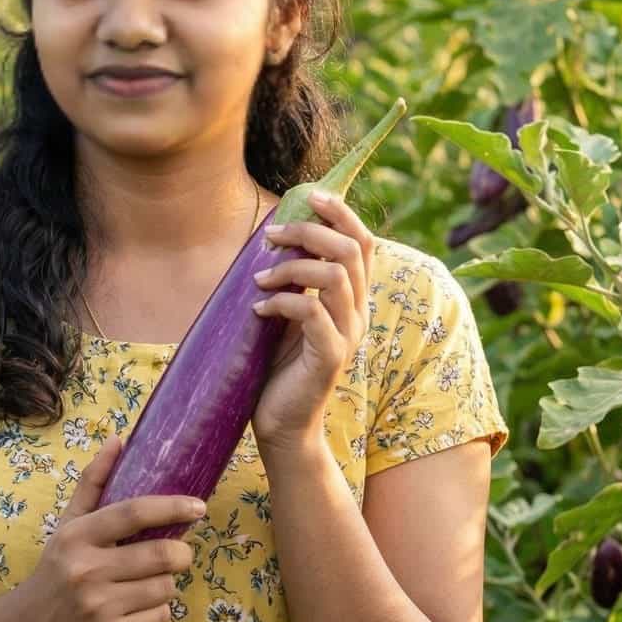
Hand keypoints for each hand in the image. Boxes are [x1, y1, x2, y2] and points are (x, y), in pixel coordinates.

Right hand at [17, 436, 206, 621]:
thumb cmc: (53, 572)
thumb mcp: (66, 527)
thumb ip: (93, 483)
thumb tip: (118, 440)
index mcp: (77, 537)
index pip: (133, 513)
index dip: (172, 507)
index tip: (197, 506)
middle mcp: (87, 571)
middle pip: (162, 554)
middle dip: (181, 553)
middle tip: (177, 553)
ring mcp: (100, 608)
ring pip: (166, 587)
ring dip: (166, 583)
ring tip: (146, 584)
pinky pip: (160, 617)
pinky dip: (158, 611)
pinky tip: (136, 608)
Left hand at [250, 188, 376, 457]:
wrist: (282, 426)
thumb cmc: (278, 368)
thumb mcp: (286, 314)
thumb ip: (292, 280)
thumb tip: (274, 234)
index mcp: (352, 299)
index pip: (363, 242)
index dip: (342, 212)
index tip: (309, 196)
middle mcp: (357, 313)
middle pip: (352, 250)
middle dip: (310, 232)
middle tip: (271, 236)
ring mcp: (347, 335)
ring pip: (336, 276)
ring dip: (292, 267)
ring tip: (259, 277)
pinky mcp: (330, 357)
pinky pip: (312, 312)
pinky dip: (282, 301)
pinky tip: (259, 308)